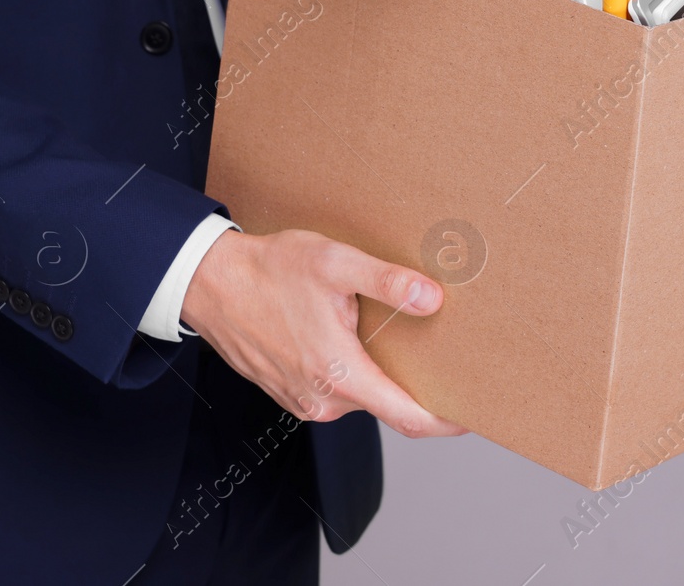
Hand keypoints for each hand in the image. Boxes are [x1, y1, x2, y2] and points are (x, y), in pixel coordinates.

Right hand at [181, 228, 465, 437]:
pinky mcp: (294, 394)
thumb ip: (387, 281)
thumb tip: (432, 299)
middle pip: (388, 403)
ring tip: (391, 332)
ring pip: (363, 395)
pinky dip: (354, 371)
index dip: (445, 420)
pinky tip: (353, 336)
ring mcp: (306, 400)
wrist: (211, 283)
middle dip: (415, 382)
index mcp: (339, 374)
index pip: (407, 416)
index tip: (472, 414)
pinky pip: (339, 390)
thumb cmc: (269, 271)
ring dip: (380, 372)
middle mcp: (323, 399)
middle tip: (438, 348)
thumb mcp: (335, 264)